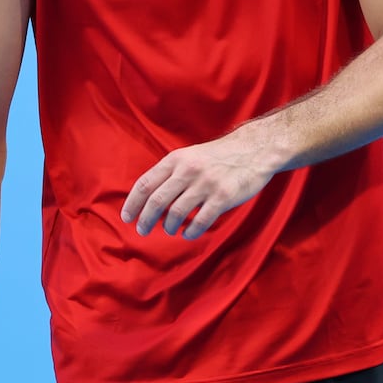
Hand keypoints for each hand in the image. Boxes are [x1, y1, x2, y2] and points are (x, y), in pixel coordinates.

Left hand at [122, 127, 277, 238]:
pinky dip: (190, 231)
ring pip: (176, 213)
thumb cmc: (220, 156)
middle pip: (157, 201)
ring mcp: (206, 184)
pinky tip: (188, 233)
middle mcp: (188, 171)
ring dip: (169, 226)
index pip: (145, 184)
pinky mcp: (223, 196)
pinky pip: (200, 221)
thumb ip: (171, 173)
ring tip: (171, 229)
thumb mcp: (191, 156)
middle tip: (143, 231)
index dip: (133, 203)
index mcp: (176, 160)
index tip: (127, 218)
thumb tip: (148, 198)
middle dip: (146, 220)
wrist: (255, 149)